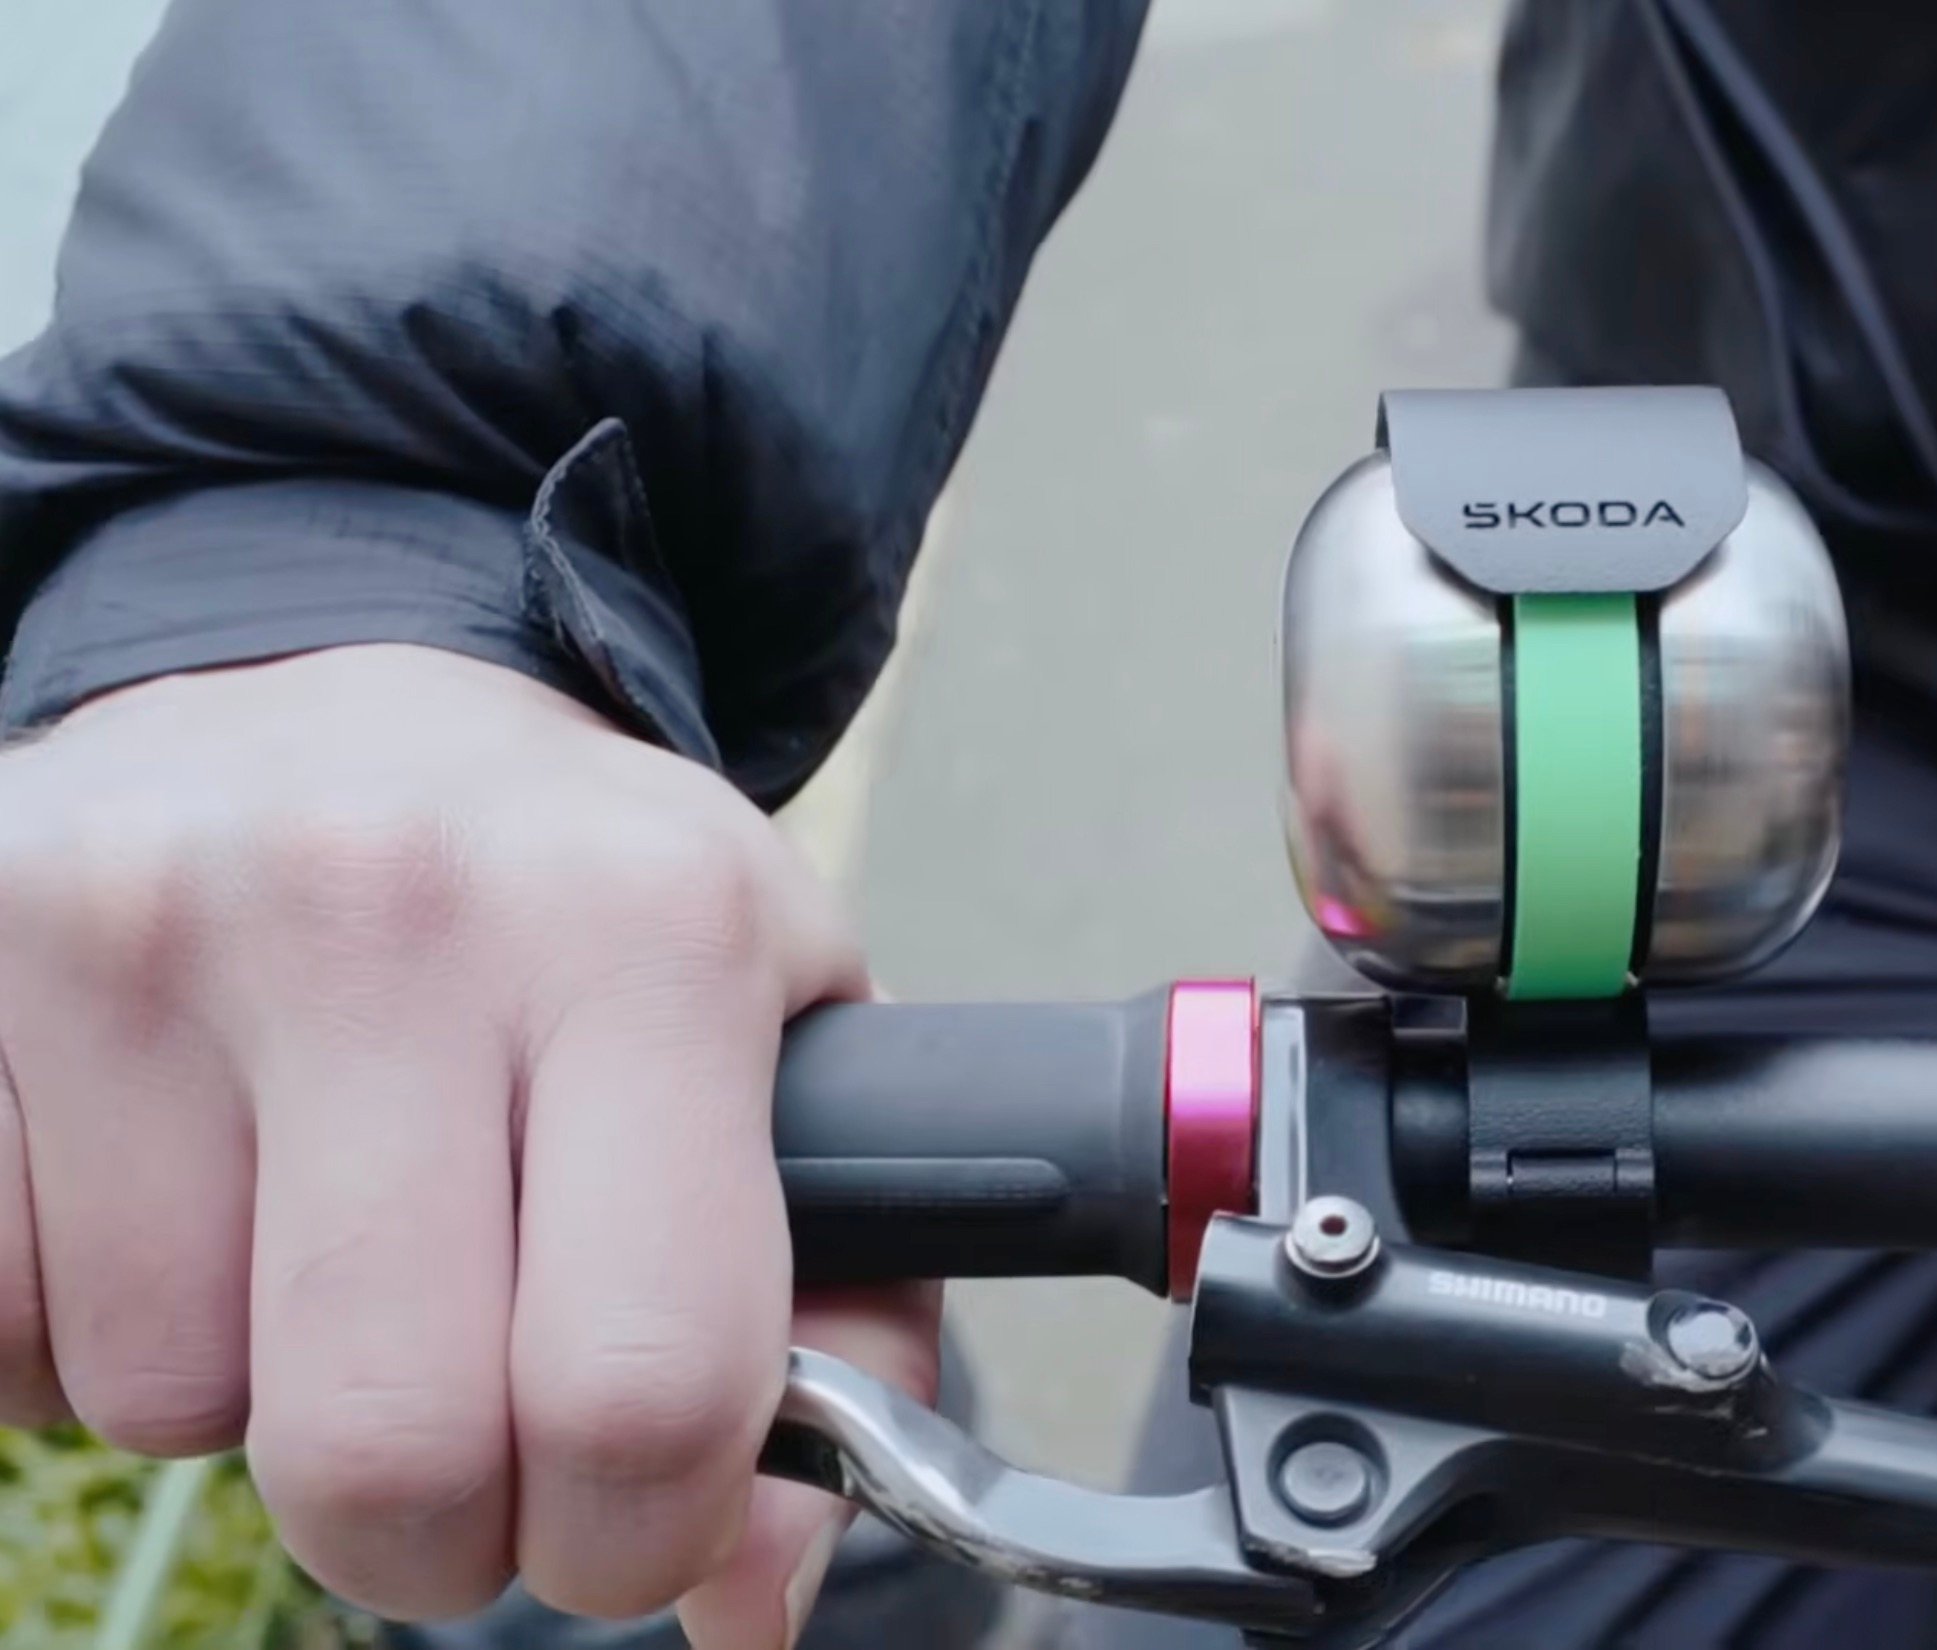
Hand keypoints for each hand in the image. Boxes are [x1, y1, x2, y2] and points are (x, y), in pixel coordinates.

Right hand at [0, 644, 929, 1647]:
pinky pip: (6, 1335)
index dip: (640, 1536)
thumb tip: (751, 1606)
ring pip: (173, 1401)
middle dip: (436, 1531)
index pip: (637, 1379)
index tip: (631, 1524)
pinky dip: (90, 1327)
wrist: (353, 686)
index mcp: (645, 933)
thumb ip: (835, 1331)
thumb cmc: (590, 910)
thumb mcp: (787, 1057)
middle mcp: (392, 905)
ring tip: (326, 1236)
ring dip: (258, 1394)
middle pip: (384, 1444)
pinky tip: (183, 1190)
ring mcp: (146, 923)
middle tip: (469, 1455)